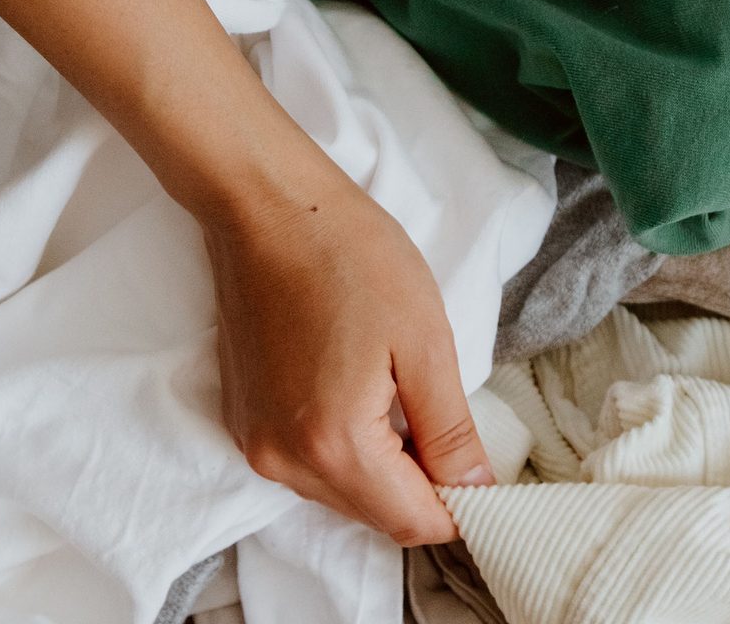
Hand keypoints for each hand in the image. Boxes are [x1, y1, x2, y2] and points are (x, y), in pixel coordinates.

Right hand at [204, 168, 493, 545]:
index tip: (488, 479)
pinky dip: (343, 446)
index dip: (459, 508)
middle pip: (373, 512)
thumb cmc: (353, 258)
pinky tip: (361, 391)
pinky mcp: (241, 416)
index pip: (411, 521)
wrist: (269, 207)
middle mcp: (281, 461)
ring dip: (383, 467)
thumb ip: (449, 429)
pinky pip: (305, 460)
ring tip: (407, 400)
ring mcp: (253, 440)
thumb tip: (474, 491)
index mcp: (332, 447)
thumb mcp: (424, 341)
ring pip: (338, 489)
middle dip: (422, 487)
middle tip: (454, 429)